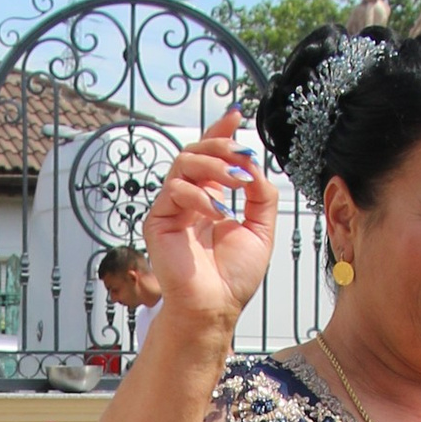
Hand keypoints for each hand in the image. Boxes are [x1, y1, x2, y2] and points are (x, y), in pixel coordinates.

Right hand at [141, 108, 278, 335]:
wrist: (215, 306)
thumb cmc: (233, 276)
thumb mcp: (261, 228)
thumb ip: (262, 195)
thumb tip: (253, 165)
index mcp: (210, 199)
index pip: (210, 157)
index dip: (221, 133)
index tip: (237, 115)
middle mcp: (189, 200)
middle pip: (196, 152)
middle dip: (221, 147)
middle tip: (242, 156)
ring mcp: (171, 209)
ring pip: (184, 163)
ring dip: (213, 166)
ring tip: (236, 183)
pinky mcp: (158, 220)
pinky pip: (175, 190)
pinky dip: (199, 195)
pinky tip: (217, 213)